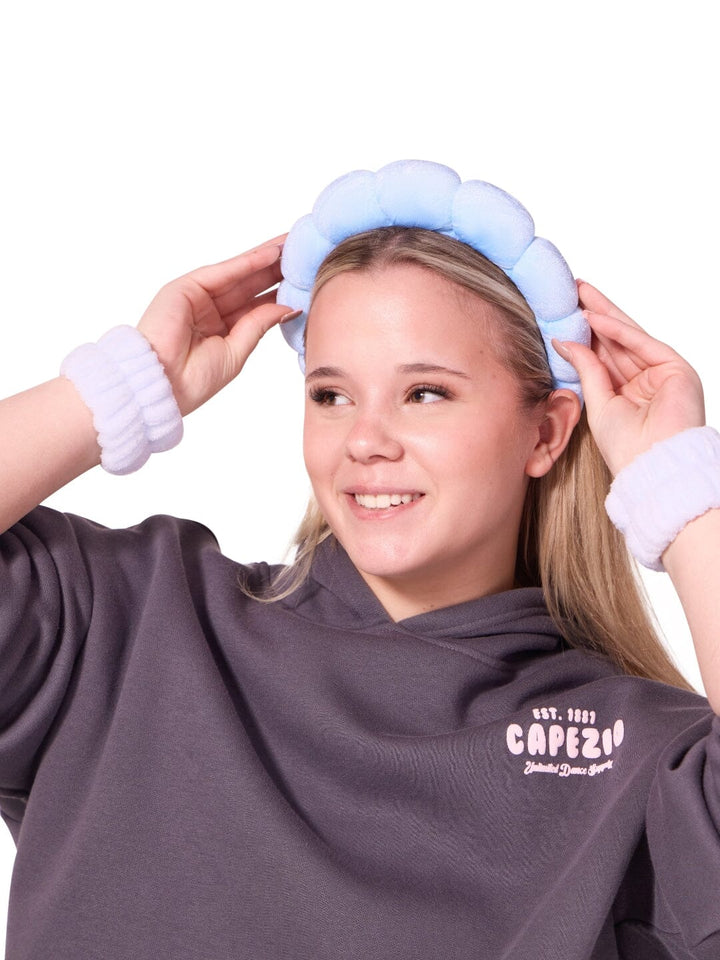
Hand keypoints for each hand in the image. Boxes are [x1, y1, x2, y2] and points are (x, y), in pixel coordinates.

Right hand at [137, 236, 292, 415]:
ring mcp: (197, 297)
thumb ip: (259, 325)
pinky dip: (248, 262)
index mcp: (222, 330)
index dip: (279, 291)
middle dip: (276, 269)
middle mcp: (210, 310)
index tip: (305, 280)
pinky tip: (271, 253)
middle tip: (303, 253)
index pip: (256, 305)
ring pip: (239, 274)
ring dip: (266, 259)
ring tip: (293, 245)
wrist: (163, 385)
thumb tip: (287, 307)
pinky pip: (223, 272)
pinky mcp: (186, 287)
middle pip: (250, 285)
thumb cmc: (194, 379)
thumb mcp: (237, 351)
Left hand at [552, 281, 704, 475]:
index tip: (563, 311)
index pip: (602, 354)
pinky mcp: (676, 368)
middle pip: (615, 339)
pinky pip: (642, 343)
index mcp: (626, 390)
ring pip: (628, 336)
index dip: (584, 332)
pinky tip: (595, 317)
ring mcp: (661, 372)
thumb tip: (564, 341)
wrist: (651, 466)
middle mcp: (645, 379)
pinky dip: (618, 330)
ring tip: (579, 293)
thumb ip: (585, 368)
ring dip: (603, 313)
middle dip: (594, 313)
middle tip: (571, 290)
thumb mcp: (597, 402)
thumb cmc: (625, 447)